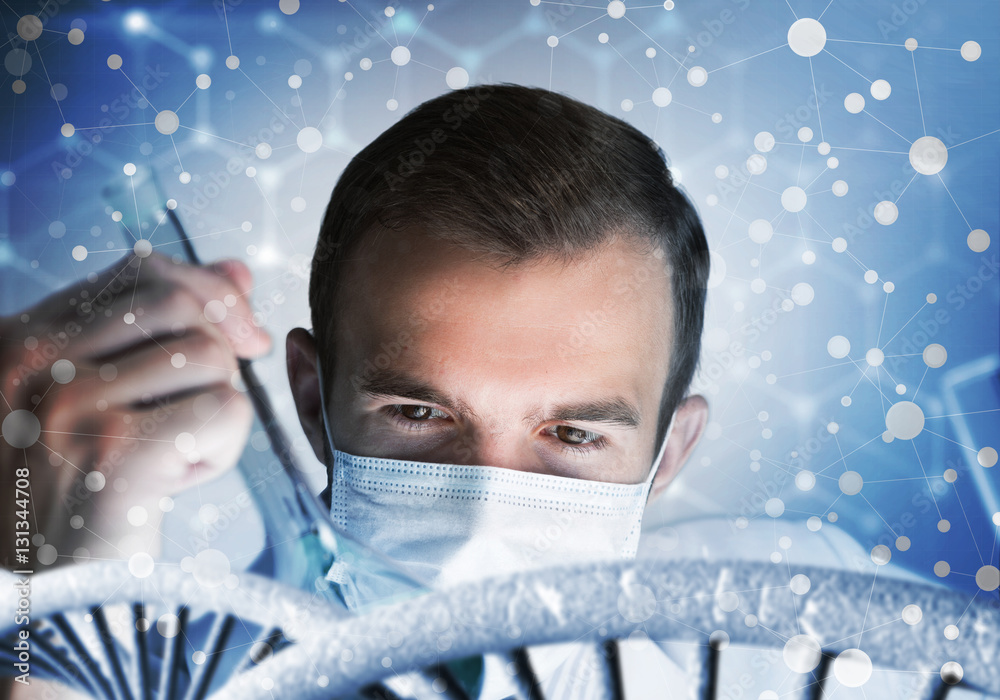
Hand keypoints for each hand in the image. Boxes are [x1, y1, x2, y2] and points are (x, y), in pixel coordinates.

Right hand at [0, 252, 270, 568]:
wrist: (42, 599)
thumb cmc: (73, 495)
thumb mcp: (97, 398)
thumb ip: (156, 327)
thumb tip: (237, 269)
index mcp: (21, 339)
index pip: (141, 271)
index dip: (207, 295)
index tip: (235, 337)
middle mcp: (32, 362)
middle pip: (185, 303)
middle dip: (216, 354)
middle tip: (194, 411)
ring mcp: (68, 406)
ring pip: (212, 358)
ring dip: (212, 411)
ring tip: (168, 456)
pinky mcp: (115, 454)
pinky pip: (226, 411)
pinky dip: (220, 451)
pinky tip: (173, 482)